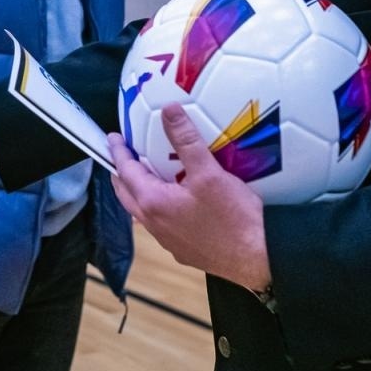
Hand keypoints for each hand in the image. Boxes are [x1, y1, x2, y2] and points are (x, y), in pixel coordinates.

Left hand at [107, 103, 269, 290]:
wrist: (257, 259)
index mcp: (153, 203)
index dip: (119, 152)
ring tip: (148, 174)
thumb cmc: (233, 218)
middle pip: (127, 194)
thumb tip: (169, 111)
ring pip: (143, 211)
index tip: (113, 138)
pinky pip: (161, 224)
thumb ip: (186, 140)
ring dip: (139, 191)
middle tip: (124, 155)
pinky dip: (157, 206)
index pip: (126, 172)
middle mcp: (154, 224)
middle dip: (122, 173)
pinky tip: (174, 200)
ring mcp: (168, 240)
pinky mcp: (183, 249)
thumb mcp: (208, 172)